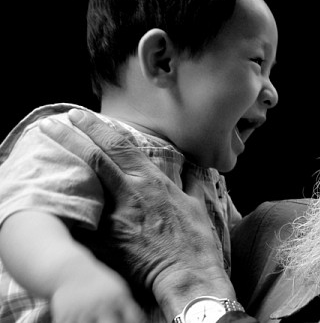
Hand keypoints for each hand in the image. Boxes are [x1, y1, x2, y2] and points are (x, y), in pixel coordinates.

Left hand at [39, 110, 235, 318]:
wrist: (187, 274)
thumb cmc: (194, 241)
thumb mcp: (196, 205)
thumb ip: (191, 183)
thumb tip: (194, 169)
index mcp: (152, 180)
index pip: (119, 145)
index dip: (96, 128)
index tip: (78, 115)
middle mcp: (132, 191)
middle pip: (96, 157)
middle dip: (70, 137)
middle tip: (50, 124)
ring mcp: (117, 215)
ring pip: (87, 184)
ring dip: (68, 167)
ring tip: (52, 156)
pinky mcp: (109, 238)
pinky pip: (90, 219)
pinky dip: (76, 210)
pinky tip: (61, 204)